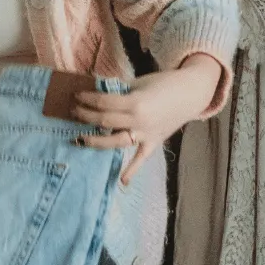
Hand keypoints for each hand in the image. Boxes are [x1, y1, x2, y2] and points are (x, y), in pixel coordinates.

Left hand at [71, 54, 222, 184]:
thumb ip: (120, 90)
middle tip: (72, 112)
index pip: (104, 102)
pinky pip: (141, 159)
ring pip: (116, 141)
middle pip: (105, 121)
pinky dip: (132, 171)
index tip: (76, 95)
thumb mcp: (140, 82)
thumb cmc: (165, 83)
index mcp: (136, 102)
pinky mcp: (154, 142)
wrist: (191, 92)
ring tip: (79, 139)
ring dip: (96, 140)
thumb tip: (98, 90)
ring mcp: (146, 134)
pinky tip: (121, 182)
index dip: (88, 98)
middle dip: (86, 116)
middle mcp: (139, 121)